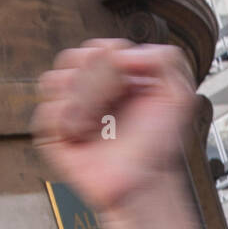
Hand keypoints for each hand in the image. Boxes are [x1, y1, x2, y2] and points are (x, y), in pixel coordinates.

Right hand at [32, 40, 196, 214]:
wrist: (142, 182)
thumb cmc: (157, 145)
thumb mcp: (179, 95)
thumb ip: (166, 58)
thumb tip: (123, 51)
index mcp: (115, 76)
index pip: (100, 47)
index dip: (115, 63)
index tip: (133, 84)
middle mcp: (89, 88)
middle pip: (73, 57)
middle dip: (100, 82)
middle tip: (116, 105)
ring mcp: (68, 107)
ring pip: (55, 79)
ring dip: (84, 101)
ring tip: (100, 122)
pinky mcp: (51, 131)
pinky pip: (48, 110)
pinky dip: (69, 120)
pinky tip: (85, 133)